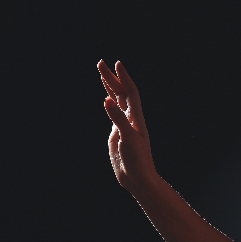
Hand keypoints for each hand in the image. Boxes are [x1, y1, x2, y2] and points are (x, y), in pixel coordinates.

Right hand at [98, 60, 159, 194]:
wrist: (139, 178)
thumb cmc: (137, 160)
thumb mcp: (127, 138)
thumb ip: (117, 119)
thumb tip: (107, 100)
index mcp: (135, 118)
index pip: (130, 92)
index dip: (123, 78)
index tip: (116, 63)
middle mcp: (131, 119)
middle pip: (121, 93)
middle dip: (112, 78)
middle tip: (101, 63)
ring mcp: (125, 125)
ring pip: (117, 102)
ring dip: (111, 87)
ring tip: (102, 74)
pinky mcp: (119, 134)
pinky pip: (114, 113)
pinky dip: (110, 103)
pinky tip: (107, 99)